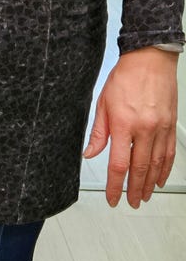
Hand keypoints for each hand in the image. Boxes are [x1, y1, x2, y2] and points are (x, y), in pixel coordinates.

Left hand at [82, 47, 178, 208]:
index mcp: (123, 123)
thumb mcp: (103, 103)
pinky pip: (169, 153)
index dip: (115, 186)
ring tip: (144, 195)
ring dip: (150, 184)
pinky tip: (160, 178)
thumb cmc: (126, 76)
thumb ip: (98, 133)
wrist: (150, 59)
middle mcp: (144, 128)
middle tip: (131, 202)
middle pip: (139, 169)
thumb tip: (90, 153)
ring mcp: (160, 127)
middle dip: (134, 190)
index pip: (118, 164)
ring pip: (156, 165)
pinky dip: (165, 169)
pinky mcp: (170, 124)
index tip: (112, 197)